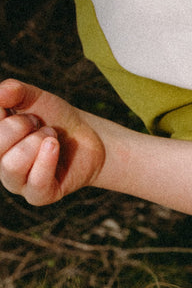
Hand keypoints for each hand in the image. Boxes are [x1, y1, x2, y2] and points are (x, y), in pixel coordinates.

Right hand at [0, 79, 104, 204]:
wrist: (88, 137)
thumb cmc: (55, 118)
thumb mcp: (34, 97)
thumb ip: (15, 91)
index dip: (5, 111)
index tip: (20, 109)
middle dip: (21, 125)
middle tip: (40, 124)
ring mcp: (16, 182)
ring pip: (12, 165)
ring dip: (37, 142)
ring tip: (52, 138)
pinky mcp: (39, 196)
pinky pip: (36, 183)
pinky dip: (46, 160)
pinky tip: (54, 146)